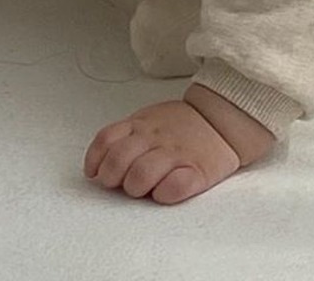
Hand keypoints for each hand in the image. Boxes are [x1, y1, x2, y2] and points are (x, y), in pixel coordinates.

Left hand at [85, 99, 239, 203]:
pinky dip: (163, 194)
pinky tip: (162, 193)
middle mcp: (154, 138)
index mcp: (140, 124)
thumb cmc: (179, 125)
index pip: (106, 139)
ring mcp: (175, 154)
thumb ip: (126, 135)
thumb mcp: (148, 119)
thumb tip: (101, 161)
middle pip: (119, 160)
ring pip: (141, 174)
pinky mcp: (197, 172)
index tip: (94, 173)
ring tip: (141, 190)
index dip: (95, 159)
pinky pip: (174, 187)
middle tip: (118, 185)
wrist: (219, 120)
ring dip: (134, 188)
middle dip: (112, 178)